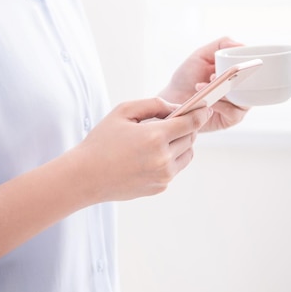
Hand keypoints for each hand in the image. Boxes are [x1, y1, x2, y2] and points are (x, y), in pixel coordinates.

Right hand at [73, 97, 211, 202]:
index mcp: (155, 137)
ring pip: (187, 155)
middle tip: (174, 122)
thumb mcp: (123, 111)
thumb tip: (176, 107)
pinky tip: (149, 155)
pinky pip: (174, 169)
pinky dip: (169, 159)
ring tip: (160, 139)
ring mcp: (163, 176)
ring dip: (181, 144)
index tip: (204, 108)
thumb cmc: (101, 141)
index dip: (200, 113)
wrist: (86, 176)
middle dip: (187, 128)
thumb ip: (153, 104)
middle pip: (191, 138)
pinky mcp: (159, 187)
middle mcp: (163, 158)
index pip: (191, 123)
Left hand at [159, 37, 248, 131]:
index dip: (248, 64)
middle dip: (236, 78)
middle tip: (216, 73)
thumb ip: (220, 44)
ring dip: (227, 91)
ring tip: (207, 83)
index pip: (254, 68)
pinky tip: (209, 100)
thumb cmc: (187, 77)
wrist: (171, 98)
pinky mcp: (230, 119)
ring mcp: (237, 104)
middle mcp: (241, 88)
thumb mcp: (201, 55)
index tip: (236, 62)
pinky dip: (222, 105)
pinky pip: (233, 112)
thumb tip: (242, 45)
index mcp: (237, 73)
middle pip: (252, 84)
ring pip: (244, 98)